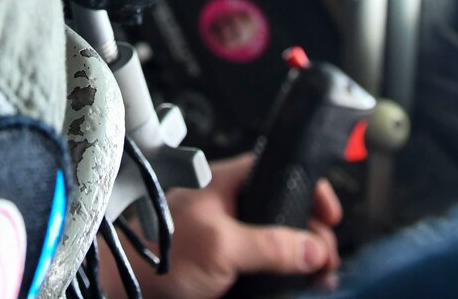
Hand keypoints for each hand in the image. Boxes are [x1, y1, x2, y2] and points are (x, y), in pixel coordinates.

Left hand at [101, 154, 342, 298]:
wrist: (127, 288)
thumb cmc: (156, 253)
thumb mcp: (222, 246)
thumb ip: (272, 245)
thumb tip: (315, 247)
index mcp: (228, 182)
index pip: (282, 170)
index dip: (311, 190)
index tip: (330, 217)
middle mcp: (230, 205)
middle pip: (288, 212)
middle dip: (313, 235)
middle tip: (326, 262)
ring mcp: (228, 235)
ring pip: (279, 242)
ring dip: (300, 260)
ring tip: (317, 279)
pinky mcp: (225, 263)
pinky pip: (264, 265)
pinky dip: (282, 276)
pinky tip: (293, 286)